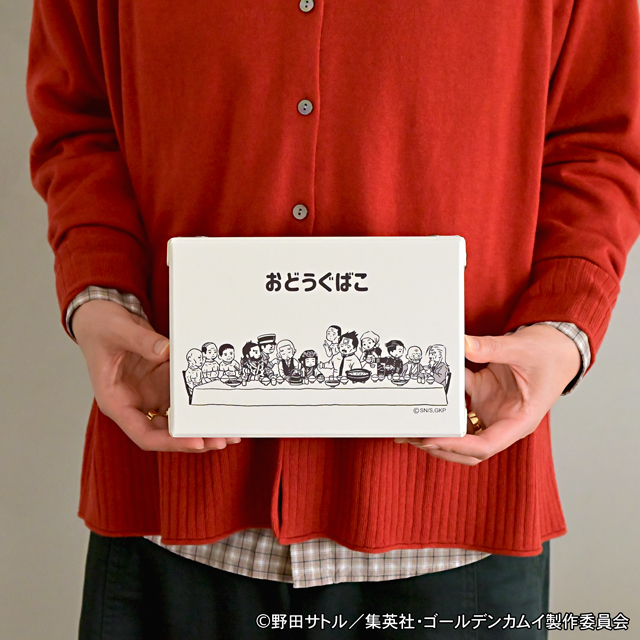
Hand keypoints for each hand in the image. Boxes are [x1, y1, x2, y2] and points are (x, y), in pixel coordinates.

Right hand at [72, 300, 240, 451]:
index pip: (144, 434)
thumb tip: (166, 351)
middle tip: (223, 439)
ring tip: (229, 429)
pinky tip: (219, 402)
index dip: (170, 442)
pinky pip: (183, 397)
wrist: (100, 315)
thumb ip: (142, 341)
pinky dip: (200, 401)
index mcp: (116, 402)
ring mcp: (150, 393)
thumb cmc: (100, 326)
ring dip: (201, 424)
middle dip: (194, 438)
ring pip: (178, 419)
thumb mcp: (118, 329)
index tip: (195, 442)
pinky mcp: (161, 382)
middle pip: (166, 433)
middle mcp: (134, 404)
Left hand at [395, 325, 580, 465]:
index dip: (456, 445)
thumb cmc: (551, 354)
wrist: (560, 344)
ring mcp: (492, 409)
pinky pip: (459, 402)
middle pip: (468, 448)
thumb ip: (491, 348)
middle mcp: (504, 421)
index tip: (430, 440)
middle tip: (410, 436)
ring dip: (437, 429)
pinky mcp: (483, 395)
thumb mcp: (522, 348)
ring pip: (460, 431)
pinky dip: (442, 399)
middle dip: (439, 446)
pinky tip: (423, 393)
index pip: (485, 445)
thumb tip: (461, 345)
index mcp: (519, 421)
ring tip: (408, 424)